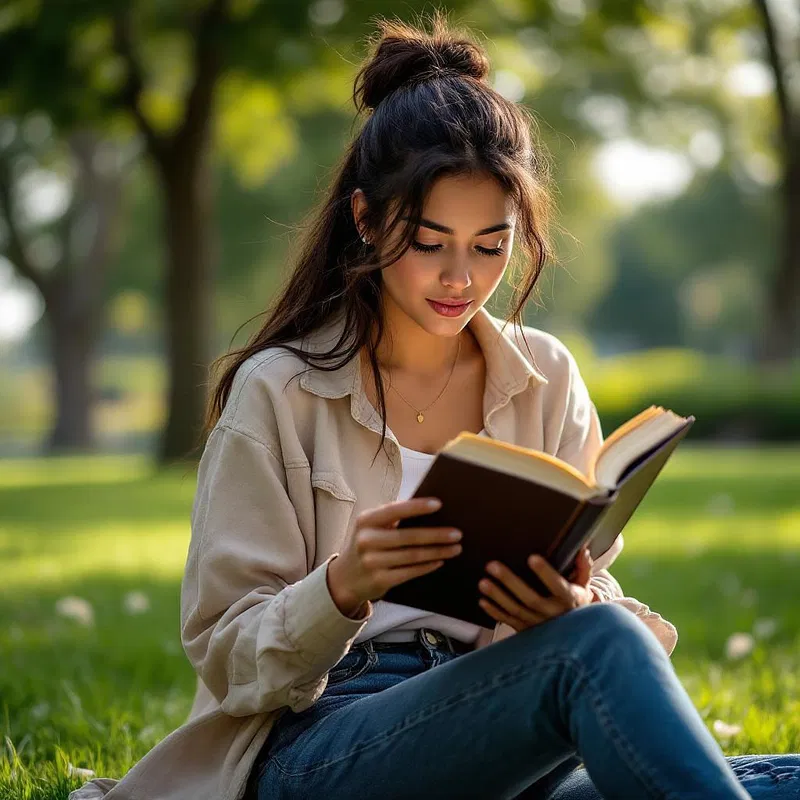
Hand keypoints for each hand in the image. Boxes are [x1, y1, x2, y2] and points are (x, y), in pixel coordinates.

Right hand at [327, 497, 461, 617]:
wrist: (344, 578)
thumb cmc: (367, 544)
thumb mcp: (371, 526)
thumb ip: (392, 516)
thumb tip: (428, 507)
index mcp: (366, 520)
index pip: (395, 510)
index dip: (417, 507)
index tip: (439, 504)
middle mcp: (366, 540)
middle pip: (409, 536)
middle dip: (436, 535)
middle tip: (458, 533)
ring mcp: (372, 562)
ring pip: (413, 556)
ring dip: (438, 552)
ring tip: (456, 548)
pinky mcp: (379, 580)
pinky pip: (410, 572)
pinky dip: (427, 566)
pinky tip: (440, 561)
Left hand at [478, 546, 594, 631]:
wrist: (575, 634)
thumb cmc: (576, 603)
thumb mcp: (583, 586)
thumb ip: (582, 567)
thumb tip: (582, 549)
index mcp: (568, 599)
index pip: (557, 586)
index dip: (545, 573)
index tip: (532, 558)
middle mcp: (552, 613)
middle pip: (530, 598)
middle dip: (510, 582)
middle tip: (492, 566)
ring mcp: (538, 624)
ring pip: (516, 610)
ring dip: (498, 597)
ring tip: (483, 582)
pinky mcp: (527, 631)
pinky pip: (509, 621)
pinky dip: (495, 612)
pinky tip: (483, 601)